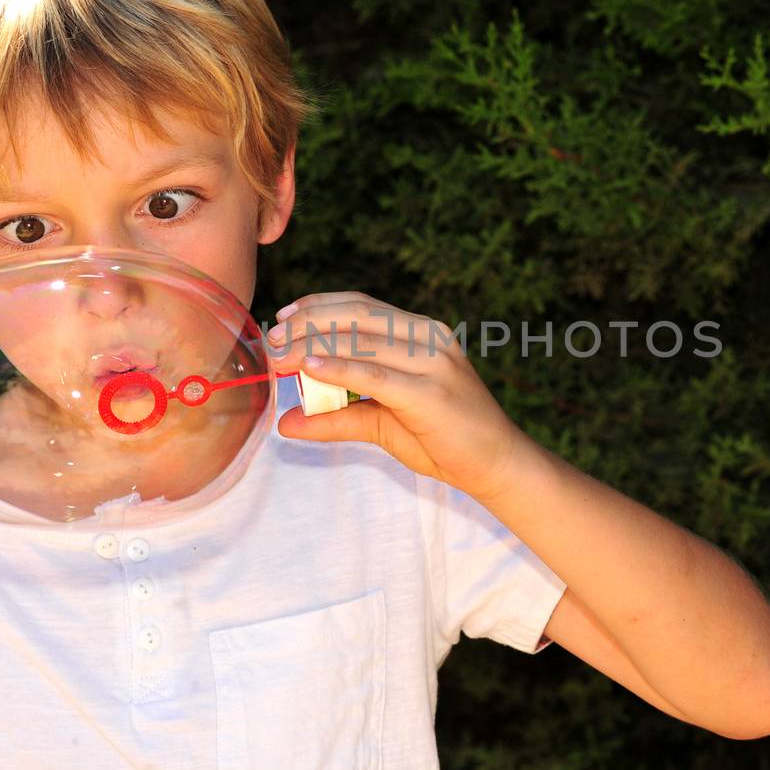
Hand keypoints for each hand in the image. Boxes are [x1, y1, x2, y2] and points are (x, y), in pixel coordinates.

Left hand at [265, 292, 533, 502]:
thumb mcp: (382, 423)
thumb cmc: (443, 441)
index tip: (282, 317)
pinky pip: (375, 375)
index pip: (361, 306)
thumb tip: (284, 422)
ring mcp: (433, 362)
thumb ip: (336, 417)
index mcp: (421, 332)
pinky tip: (310, 368)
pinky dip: (339, 369)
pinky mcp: (431, 393)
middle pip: (356, 316)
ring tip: (279, 356)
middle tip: (272, 339)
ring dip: (313, 346)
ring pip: (361, 342)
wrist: (497, 464)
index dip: (317, 307)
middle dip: (307, 324)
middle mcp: (428, 338)